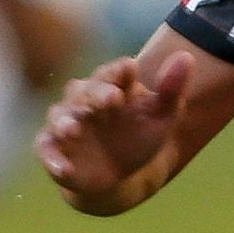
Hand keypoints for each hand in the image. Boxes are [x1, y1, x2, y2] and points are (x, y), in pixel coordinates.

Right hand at [38, 49, 192, 211]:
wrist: (121, 176)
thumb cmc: (140, 137)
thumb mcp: (163, 116)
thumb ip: (172, 89)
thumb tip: (187, 56)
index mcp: (113, 87)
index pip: (114, 73)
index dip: (119, 71)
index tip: (130, 67)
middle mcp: (86, 101)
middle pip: (86, 91)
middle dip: (97, 94)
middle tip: (111, 98)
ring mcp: (68, 123)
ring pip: (60, 116)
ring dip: (65, 122)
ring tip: (74, 130)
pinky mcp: (54, 148)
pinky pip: (46, 149)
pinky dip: (52, 158)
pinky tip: (63, 169)